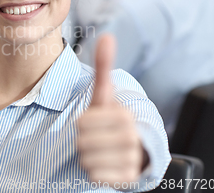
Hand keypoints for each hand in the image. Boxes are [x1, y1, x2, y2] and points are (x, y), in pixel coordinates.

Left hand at [77, 34, 146, 185]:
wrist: (127, 149)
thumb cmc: (109, 118)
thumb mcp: (104, 94)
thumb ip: (103, 66)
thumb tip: (106, 36)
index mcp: (124, 116)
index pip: (82, 123)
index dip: (82, 123)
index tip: (94, 122)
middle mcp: (131, 138)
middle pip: (82, 142)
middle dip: (83, 140)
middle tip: (95, 137)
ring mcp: (130, 160)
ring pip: (86, 159)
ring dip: (87, 156)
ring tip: (99, 149)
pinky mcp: (126, 179)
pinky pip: (93, 175)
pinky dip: (93, 171)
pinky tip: (103, 164)